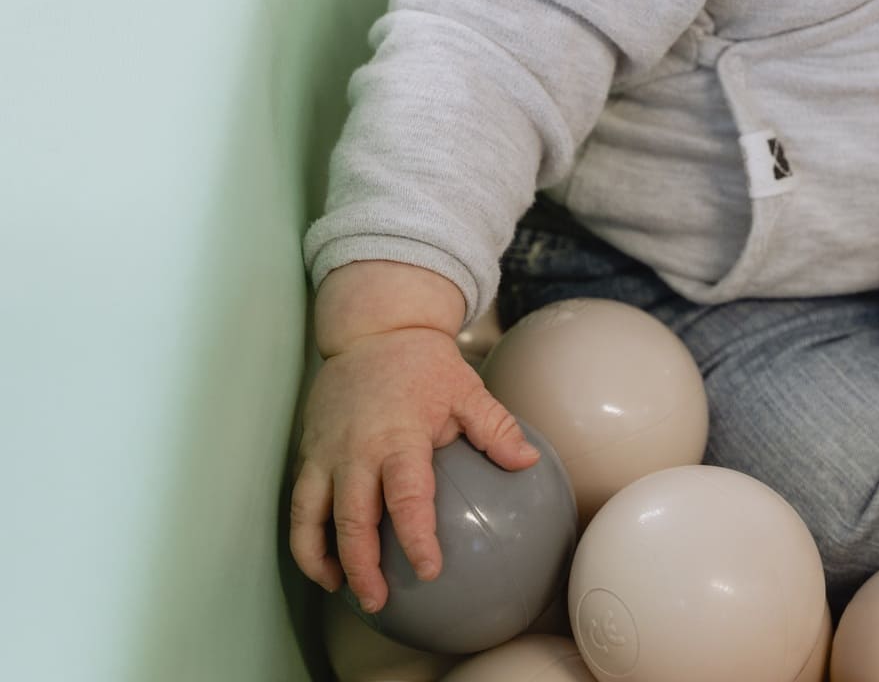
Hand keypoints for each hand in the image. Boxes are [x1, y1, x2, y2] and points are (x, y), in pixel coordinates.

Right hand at [288, 326, 538, 613]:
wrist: (373, 329)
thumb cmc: (424, 363)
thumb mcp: (466, 388)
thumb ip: (494, 426)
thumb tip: (528, 461)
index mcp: (399, 435)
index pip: (406, 496)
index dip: (415, 537)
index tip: (428, 569)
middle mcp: (356, 449)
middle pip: (352, 519)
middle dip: (362, 566)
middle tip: (378, 600)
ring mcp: (326, 452)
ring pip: (313, 518)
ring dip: (324, 560)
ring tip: (343, 589)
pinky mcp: (308, 452)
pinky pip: (299, 505)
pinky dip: (306, 539)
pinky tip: (324, 562)